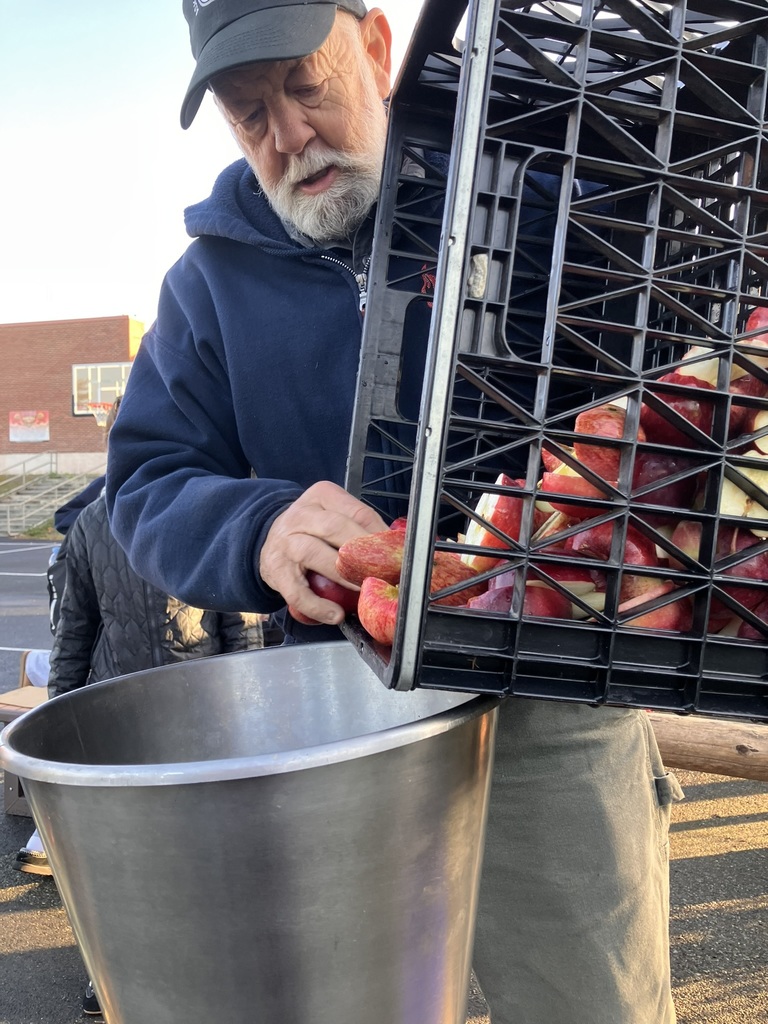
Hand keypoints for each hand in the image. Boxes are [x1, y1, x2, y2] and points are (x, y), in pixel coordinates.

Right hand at [259, 481, 387, 625]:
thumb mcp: (333, 516)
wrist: (269, 541)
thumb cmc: (311, 531)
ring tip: (363, 591)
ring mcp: (286, 542)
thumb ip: (361, 529)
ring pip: (314, 554)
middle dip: (363, 553)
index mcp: (322, 497)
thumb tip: (398, 551)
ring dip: (343, 575)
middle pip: (336, 528)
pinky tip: (335, 614)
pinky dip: (317, 605)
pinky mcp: (277, 571)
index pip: (358, 513)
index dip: (380, 537)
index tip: (397, 557)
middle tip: (385, 574)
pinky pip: (297, 591)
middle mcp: (301, 515)